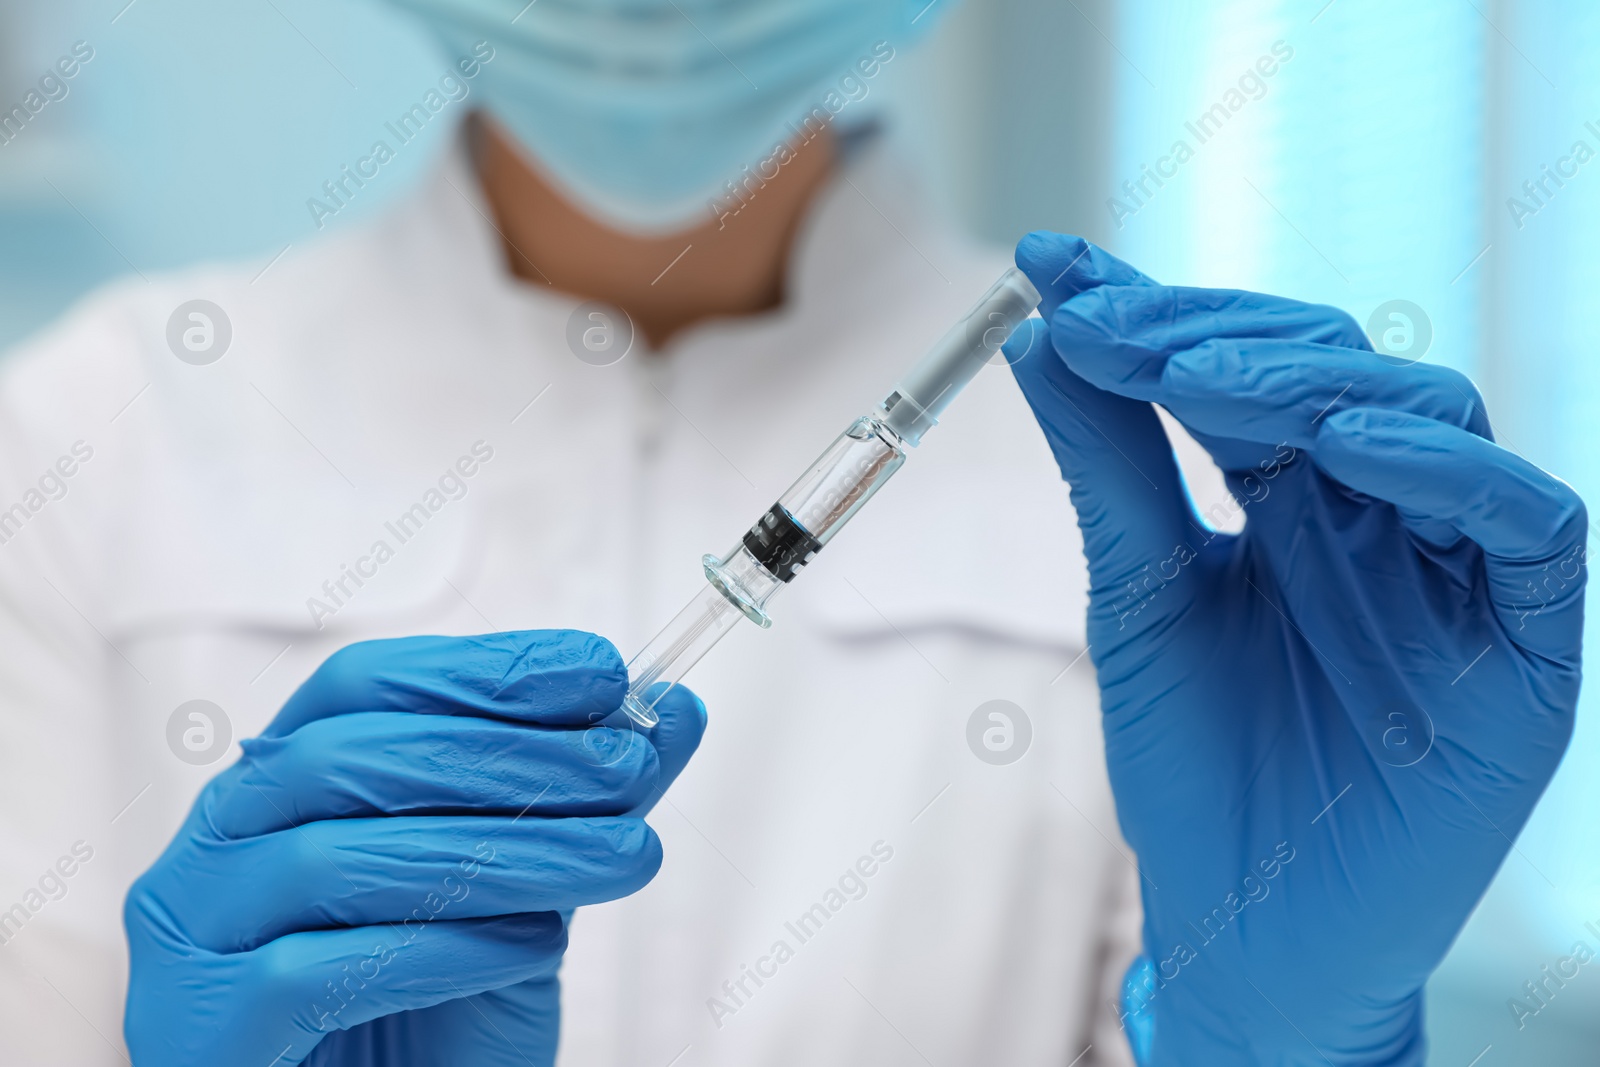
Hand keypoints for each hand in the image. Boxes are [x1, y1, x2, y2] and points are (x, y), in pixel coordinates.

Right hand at [124, 630, 704, 1066]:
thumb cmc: (428, 1015)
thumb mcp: (520, 896)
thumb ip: (580, 803)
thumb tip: (673, 708)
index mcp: (278, 785)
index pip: (364, 686)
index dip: (482, 669)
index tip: (598, 671)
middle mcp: (216, 843)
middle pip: (349, 758)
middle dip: (507, 756)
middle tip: (627, 770)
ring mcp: (193, 937)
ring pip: (337, 860)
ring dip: (504, 850)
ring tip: (621, 858)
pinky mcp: (202, 1030)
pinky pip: (319, 971)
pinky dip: (442, 949)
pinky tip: (534, 944)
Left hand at [1004, 233, 1584, 1065]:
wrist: (1244, 923)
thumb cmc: (1195, 762)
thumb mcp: (1136, 595)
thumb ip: (1110, 465)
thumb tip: (1045, 332)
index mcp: (1292, 496)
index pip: (1242, 365)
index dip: (1154, 310)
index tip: (1051, 269)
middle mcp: (1380, 513)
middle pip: (1333, 368)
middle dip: (1221, 338)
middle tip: (1117, 328)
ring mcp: (1455, 569)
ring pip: (1430, 419)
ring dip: (1314, 386)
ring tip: (1201, 387)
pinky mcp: (1523, 643)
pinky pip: (1523, 524)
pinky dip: (1445, 473)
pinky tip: (1345, 445)